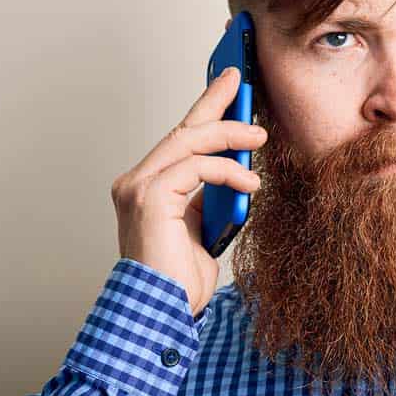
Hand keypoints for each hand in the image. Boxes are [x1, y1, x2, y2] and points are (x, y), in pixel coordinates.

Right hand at [110, 66, 265, 316]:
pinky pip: (195, 168)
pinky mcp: (148, 197)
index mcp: (147, 187)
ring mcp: (138, 188)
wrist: (163, 314)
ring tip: (259, 137)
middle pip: (181, 130)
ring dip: (228, 135)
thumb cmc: (180, 281)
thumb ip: (208, 197)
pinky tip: (250, 183)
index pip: (179, 139)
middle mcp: (136, 182)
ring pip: (187, 142)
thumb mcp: (202, 228)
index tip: (228, 85)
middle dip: (214, 102)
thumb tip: (235, 170)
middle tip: (241, 81)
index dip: (204, 109)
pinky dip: (226, 171)